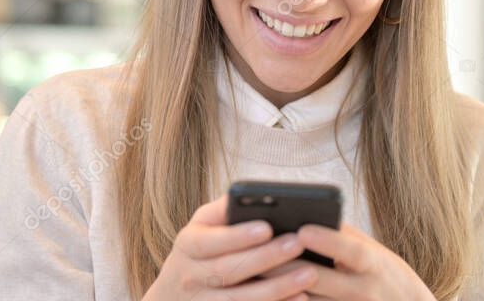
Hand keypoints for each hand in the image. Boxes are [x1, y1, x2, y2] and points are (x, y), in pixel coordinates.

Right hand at [143, 193, 318, 300]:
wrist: (174, 294)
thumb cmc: (200, 249)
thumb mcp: (202, 226)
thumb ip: (224, 210)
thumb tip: (254, 193)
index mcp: (188, 245)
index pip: (210, 241)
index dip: (238, 236)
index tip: (267, 227)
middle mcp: (190, 276)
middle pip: (229, 270)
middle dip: (266, 257)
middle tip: (298, 244)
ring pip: (240, 299)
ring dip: (277, 288)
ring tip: (309, 274)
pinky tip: (301, 298)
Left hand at [259, 222, 434, 300]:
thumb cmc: (382, 274)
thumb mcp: (372, 252)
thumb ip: (341, 237)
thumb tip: (302, 216)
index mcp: (374, 265)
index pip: (352, 252)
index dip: (328, 241)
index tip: (302, 230)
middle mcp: (364, 292)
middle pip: (319, 280)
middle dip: (285, 267)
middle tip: (255, 253)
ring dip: (278, 292)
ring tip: (249, 277)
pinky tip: (268, 297)